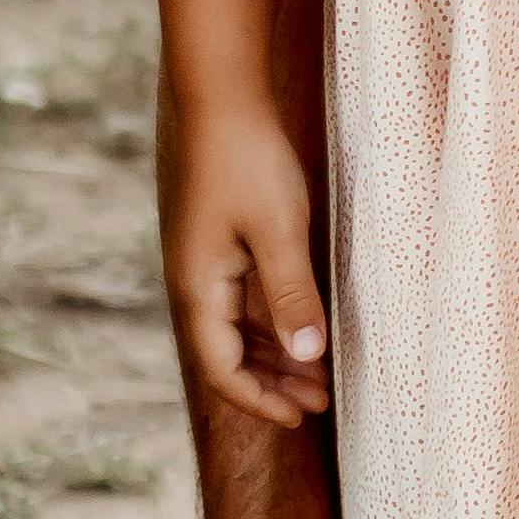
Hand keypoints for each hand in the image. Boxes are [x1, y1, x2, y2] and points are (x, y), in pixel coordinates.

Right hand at [166, 95, 329, 428]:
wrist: (221, 101)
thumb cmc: (249, 162)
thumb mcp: (279, 232)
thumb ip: (292, 295)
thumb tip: (307, 356)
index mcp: (199, 288)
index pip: (222, 368)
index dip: (260, 399)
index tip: (302, 418)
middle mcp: (196, 283)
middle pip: (230, 354)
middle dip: (274, 384)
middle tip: (322, 403)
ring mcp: (208, 264)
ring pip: (240, 329)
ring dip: (277, 356)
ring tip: (322, 377)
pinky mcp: (223, 244)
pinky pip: (246, 299)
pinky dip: (275, 322)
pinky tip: (307, 329)